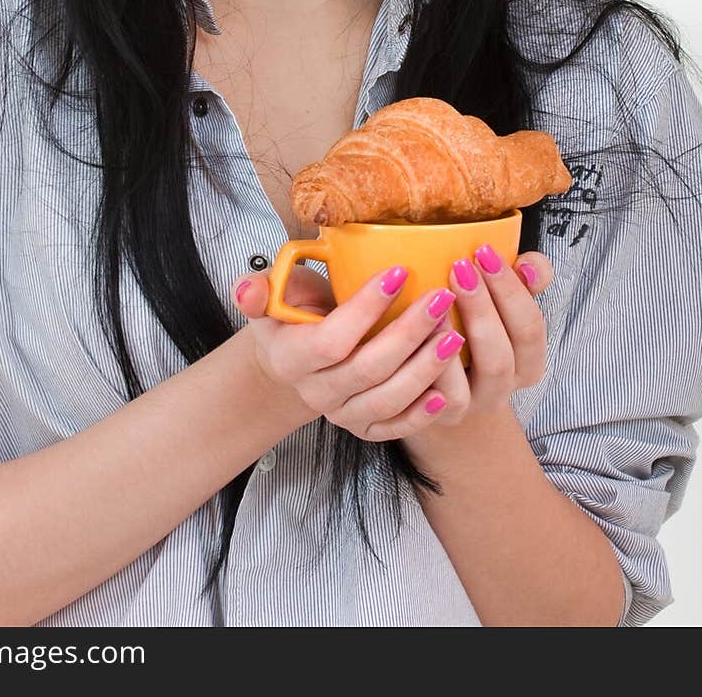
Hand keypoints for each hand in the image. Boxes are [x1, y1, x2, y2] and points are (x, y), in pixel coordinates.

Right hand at [231, 263, 464, 441]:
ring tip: (453, 334)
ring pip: (387, 399)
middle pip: (368, 369)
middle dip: (409, 332)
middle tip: (441, 297)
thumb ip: (260, 289)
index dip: (366, 309)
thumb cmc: (293, 313)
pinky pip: (396, 427)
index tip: (398, 273)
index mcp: (289, 357)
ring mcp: (341, 414)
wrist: (297, 357)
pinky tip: (445, 388)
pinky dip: (423, 412)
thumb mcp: (273, 293)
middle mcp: (315, 392)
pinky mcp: (365, 428)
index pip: (332, 339)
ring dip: (425, 369)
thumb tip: (248, 291)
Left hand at [427, 245, 552, 422]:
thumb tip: (529, 265)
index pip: (530, 327)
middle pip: (503, 354)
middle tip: (461, 266)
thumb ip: (523, 282)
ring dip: (459, 335)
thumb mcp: (500, 305)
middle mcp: (504, 387)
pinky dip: (436, 364)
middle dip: (485, 306)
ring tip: (439, 297)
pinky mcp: (442, 415)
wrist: (436, 388)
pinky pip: (445, 397)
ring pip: (477, 378)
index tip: (485, 252)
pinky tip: (422, 332)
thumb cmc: (471, 330)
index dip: (512, 289)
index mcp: (527, 361)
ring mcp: (474, 405)